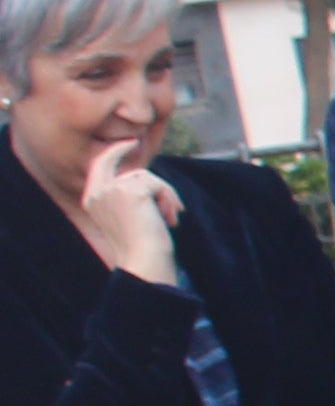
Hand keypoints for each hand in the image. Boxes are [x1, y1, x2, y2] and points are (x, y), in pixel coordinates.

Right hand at [70, 149, 177, 285]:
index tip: (129, 143)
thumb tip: (145, 180)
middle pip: (119, 163)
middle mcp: (98, 192)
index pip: (99, 166)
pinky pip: (158, 184)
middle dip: (129, 155)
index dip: (114, 152)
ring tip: (169, 218)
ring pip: (146, 176)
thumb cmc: (140, 247)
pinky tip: (171, 219)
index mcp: (92, 200)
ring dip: (164, 195)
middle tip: (141, 147)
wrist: (143, 262)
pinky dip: (170, 199)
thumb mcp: (128, 218)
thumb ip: (129, 197)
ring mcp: (113, 190)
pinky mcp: (132, 191)